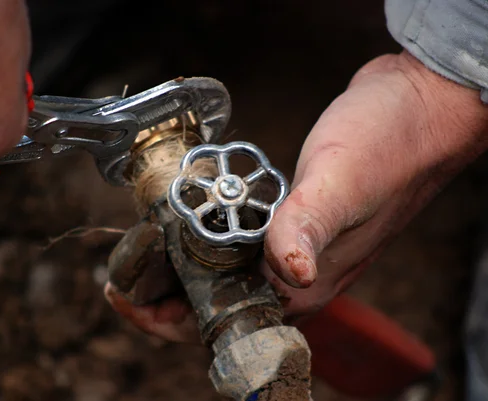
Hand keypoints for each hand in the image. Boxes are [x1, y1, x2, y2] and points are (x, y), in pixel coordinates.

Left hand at [105, 50, 487, 341]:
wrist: (413, 108)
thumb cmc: (388, 146)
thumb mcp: (341, 185)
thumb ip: (308, 227)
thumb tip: (290, 271)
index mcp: (304, 283)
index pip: (223, 324)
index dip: (166, 319)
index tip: (124, 296)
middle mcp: (296, 276)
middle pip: (214, 304)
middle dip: (162, 294)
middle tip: (120, 268)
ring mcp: (292, 251)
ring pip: (222, 275)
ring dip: (179, 268)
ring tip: (142, 247)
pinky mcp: (290, 223)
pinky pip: (237, 245)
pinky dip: (204, 241)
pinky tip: (184, 225)